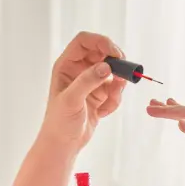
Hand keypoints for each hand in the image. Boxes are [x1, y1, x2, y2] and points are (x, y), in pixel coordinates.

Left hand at [40, 33, 126, 150]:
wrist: (64, 144)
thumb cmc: (59, 122)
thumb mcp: (72, 100)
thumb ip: (88, 81)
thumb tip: (107, 67)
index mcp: (66, 65)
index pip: (84, 41)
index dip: (101, 42)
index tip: (115, 53)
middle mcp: (78, 70)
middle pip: (103, 52)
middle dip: (115, 63)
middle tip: (124, 74)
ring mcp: (90, 81)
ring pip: (112, 71)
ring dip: (117, 85)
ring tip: (110, 101)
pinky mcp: (99, 94)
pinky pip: (115, 88)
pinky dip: (115, 99)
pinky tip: (103, 112)